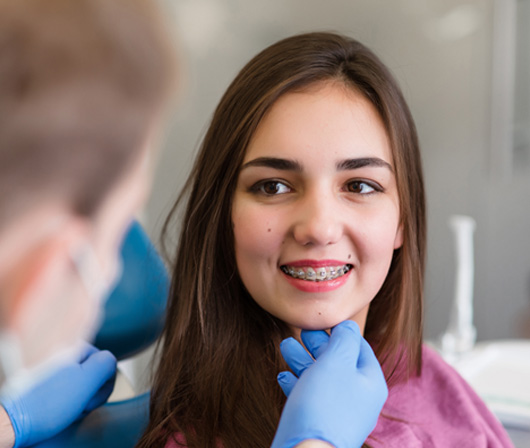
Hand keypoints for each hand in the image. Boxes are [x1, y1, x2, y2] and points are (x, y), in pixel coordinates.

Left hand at [1, 343, 115, 446]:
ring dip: (77, 397)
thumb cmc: (45, 404)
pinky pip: (61, 388)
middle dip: (89, 390)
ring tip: (65, 408)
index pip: (104, 360)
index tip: (93, 396)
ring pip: (76, 380)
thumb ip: (107, 363)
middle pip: (90, 370)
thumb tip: (110, 363)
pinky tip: (55, 409)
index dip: (103, 382)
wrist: (11, 421)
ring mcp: (46, 365)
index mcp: (72, 345)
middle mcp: (58, 350)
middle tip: (79, 404)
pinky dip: (62, 399)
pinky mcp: (37, 380)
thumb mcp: (88, 380)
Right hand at [272, 320, 387, 447]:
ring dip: (302, 360)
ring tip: (284, 346)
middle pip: (338, 362)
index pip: (359, 348)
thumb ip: (345, 339)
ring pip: (321, 379)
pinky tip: (283, 376)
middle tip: (301, 332)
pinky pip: (310, 399)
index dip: (340, 332)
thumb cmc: (324, 404)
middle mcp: (358, 399)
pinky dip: (297, 384)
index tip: (321, 322)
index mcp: (370, 382)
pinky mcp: (319, 425)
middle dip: (317, 345)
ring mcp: (339, 414)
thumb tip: (348, 326)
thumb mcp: (337, 361)